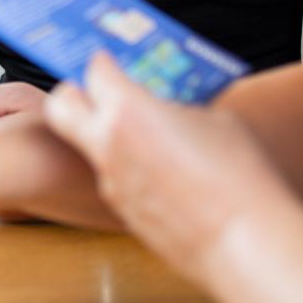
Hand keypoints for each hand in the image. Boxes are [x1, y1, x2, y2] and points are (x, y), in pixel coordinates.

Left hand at [44, 52, 289, 283]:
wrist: (241, 241)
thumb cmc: (237, 174)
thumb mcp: (211, 120)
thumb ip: (176, 108)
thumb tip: (165, 110)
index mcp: (128, 110)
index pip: (95, 72)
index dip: (103, 63)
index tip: (110, 60)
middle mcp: (106, 143)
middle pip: (61, 107)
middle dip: (73, 93)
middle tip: (94, 90)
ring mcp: (108, 180)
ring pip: (87, 145)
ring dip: (104, 134)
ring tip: (142, 133)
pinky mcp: (120, 209)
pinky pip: (112, 176)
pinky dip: (126, 167)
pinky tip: (161, 172)